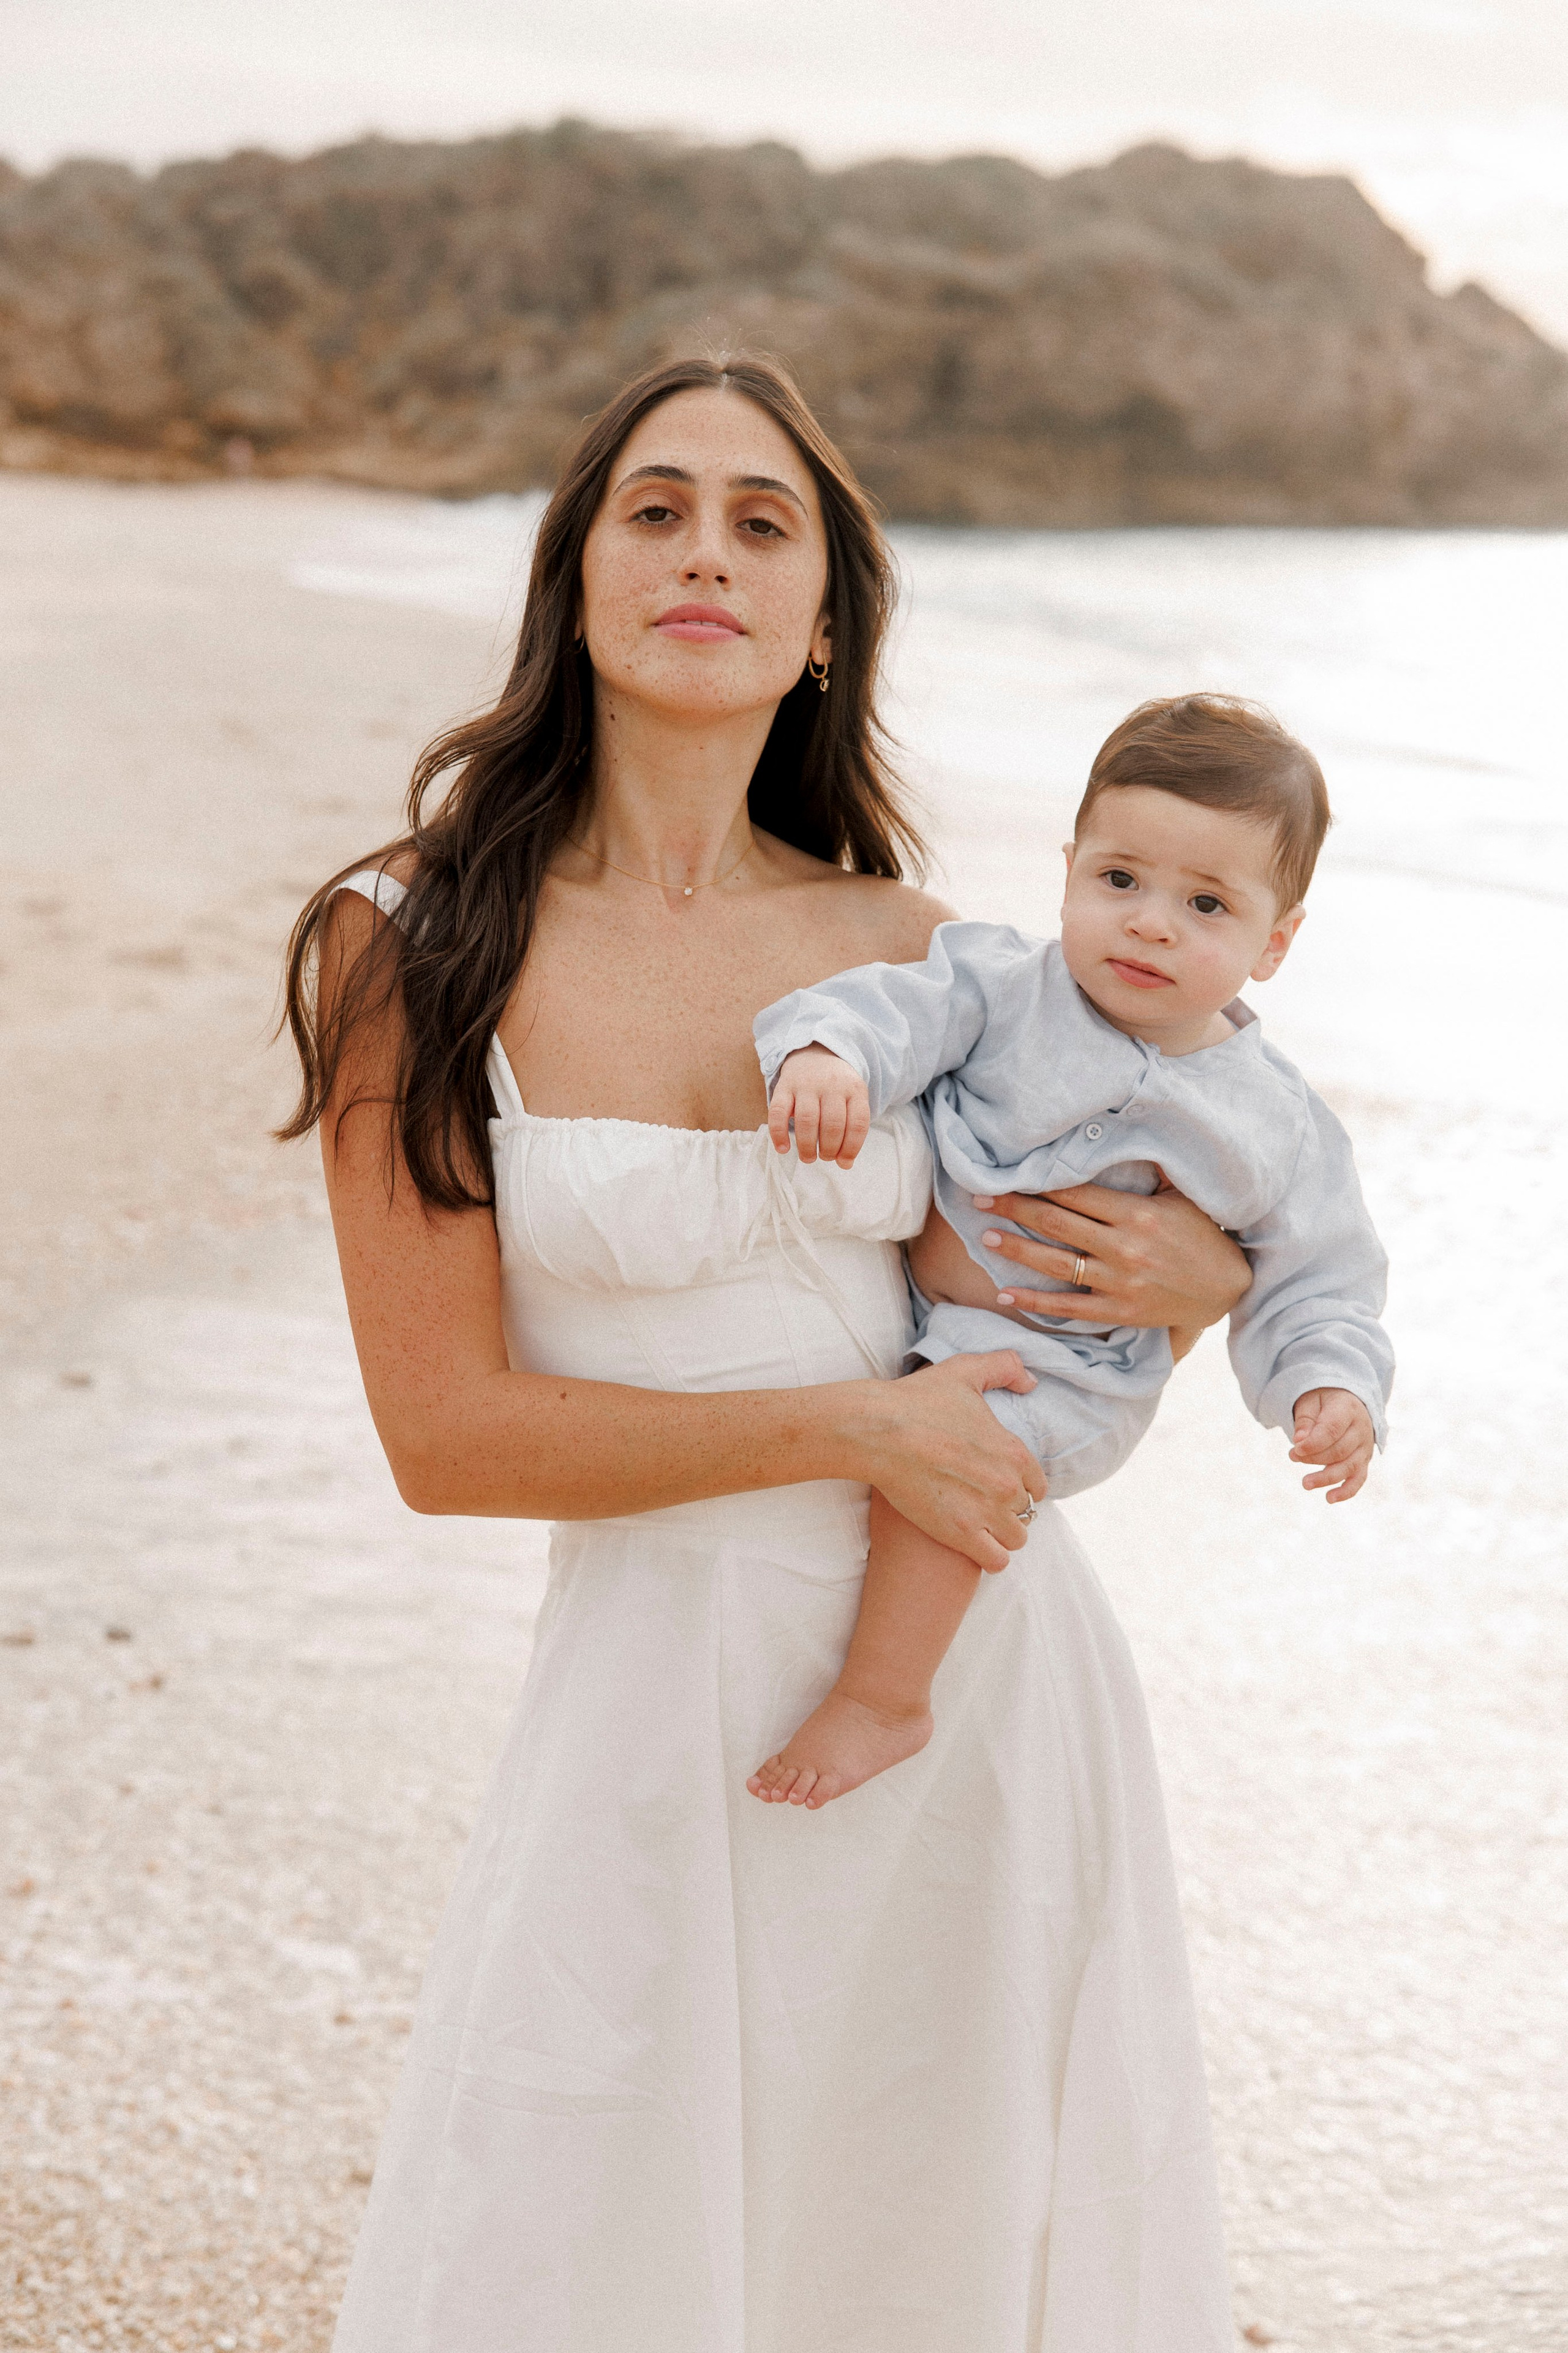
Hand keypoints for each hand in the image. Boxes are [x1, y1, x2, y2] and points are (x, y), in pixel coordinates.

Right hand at [769, 1046, 870, 1167]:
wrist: (814, 1053)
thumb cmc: (836, 1087)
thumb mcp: (852, 1100)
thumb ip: (852, 1131)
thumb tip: (845, 1164)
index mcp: (854, 1089)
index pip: (858, 1123)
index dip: (852, 1148)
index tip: (844, 1161)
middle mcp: (831, 1085)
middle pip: (832, 1124)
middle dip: (829, 1149)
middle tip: (825, 1157)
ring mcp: (806, 1084)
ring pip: (807, 1120)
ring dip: (807, 1146)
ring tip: (808, 1157)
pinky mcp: (784, 1086)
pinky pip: (778, 1112)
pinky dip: (779, 1134)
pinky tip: (783, 1149)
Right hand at [850, 1352, 1046, 1572]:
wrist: (878, 1431)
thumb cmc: (916, 1400)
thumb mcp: (965, 1370)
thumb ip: (1005, 1368)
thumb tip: (1031, 1382)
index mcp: (1013, 1450)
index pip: (1038, 1483)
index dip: (1020, 1485)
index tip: (998, 1484)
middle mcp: (1007, 1484)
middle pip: (1026, 1511)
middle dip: (1007, 1509)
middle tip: (981, 1503)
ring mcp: (986, 1512)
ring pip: (1016, 1538)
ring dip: (1000, 1534)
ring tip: (978, 1526)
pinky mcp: (961, 1534)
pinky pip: (997, 1561)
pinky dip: (990, 1556)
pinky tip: (973, 1545)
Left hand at [972, 1172, 1250, 1335]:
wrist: (1228, 1288)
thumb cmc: (1202, 1235)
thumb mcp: (1181, 1195)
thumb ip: (1150, 1169)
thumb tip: (1122, 1132)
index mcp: (1136, 1213)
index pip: (1076, 1193)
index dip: (1038, 1183)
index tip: (1006, 1174)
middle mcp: (1124, 1246)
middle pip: (1057, 1223)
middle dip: (1015, 1209)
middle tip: (979, 1199)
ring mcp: (1120, 1281)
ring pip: (1056, 1264)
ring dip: (1017, 1251)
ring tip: (987, 1238)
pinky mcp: (1119, 1310)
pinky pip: (1069, 1307)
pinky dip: (1035, 1303)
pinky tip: (1006, 1295)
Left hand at [1289, 1388, 1374, 1501]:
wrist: (1346, 1401)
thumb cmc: (1323, 1401)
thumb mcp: (1311, 1401)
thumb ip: (1305, 1420)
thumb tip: (1299, 1441)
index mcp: (1348, 1409)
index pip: (1332, 1430)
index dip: (1313, 1443)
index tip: (1296, 1449)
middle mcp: (1361, 1429)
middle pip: (1339, 1450)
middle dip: (1314, 1458)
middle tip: (1292, 1456)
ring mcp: (1365, 1447)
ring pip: (1348, 1467)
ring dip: (1326, 1478)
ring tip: (1305, 1483)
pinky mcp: (1364, 1461)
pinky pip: (1359, 1479)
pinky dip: (1346, 1491)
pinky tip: (1329, 1499)